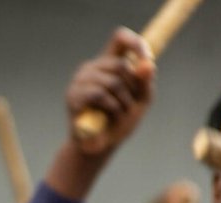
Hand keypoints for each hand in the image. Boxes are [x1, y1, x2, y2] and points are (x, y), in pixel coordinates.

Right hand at [66, 27, 155, 155]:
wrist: (99, 146)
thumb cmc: (120, 122)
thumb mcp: (140, 100)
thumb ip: (145, 82)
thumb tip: (147, 65)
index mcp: (108, 62)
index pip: (120, 38)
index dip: (136, 44)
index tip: (147, 60)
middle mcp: (92, 67)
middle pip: (120, 63)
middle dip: (132, 87)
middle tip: (130, 105)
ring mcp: (80, 80)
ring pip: (112, 81)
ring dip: (124, 102)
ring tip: (120, 114)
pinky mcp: (73, 95)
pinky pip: (100, 95)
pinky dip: (112, 108)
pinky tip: (110, 117)